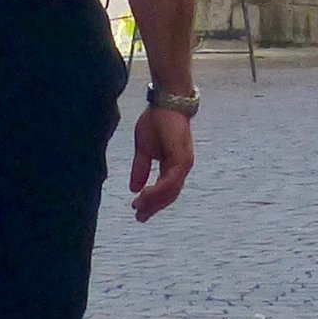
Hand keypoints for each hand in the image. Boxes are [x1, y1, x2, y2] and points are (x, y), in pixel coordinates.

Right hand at [128, 103, 193, 220]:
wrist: (166, 100)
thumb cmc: (156, 120)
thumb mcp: (143, 148)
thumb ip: (140, 168)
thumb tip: (133, 188)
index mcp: (174, 166)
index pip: (165, 190)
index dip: (152, 202)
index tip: (138, 211)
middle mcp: (182, 168)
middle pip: (169, 195)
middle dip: (153, 207)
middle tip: (139, 217)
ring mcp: (184, 164)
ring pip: (171, 191)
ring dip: (154, 201)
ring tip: (138, 208)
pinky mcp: (182, 158)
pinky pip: (171, 180)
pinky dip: (158, 190)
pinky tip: (145, 194)